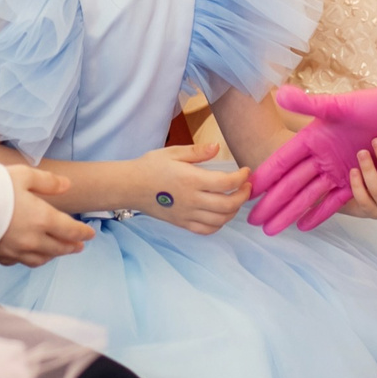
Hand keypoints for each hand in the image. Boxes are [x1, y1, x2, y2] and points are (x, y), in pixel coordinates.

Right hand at [0, 166, 93, 266]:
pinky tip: (30, 255)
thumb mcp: (24, 175)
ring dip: (53, 255)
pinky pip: (20, 262)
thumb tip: (67, 186)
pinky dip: (31, 259)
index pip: (70, 231)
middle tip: (78, 246)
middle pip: (58, 248)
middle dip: (71, 246)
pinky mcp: (0, 256)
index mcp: (43, 219)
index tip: (89, 234)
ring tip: (58, 252)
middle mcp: (33, 239)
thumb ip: (48, 182)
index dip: (82, 233)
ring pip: (41, 259)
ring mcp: (16, 251)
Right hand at [135, 140, 251, 234]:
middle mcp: (192, 200)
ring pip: (221, 220)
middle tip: (246, 186)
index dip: (241, 178)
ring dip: (234, 210)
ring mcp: (187, 214)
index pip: (226, 183)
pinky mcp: (182, 223)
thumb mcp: (173, 152)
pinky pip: (207, 230)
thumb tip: (217, 147)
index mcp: (191, 180)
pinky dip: (219, 224)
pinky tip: (221, 214)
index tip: (246, 171)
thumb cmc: (150, 166)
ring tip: (236, 198)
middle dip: (243, 195)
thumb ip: (197, 151)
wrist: (130, 187)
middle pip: (228, 204)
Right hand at [248, 76, 376, 234]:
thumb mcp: (342, 105)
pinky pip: (335, 201)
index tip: (247, 192)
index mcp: (313, 137)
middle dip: (272, 203)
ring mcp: (338, 170)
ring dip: (290, 212)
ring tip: (272, 230)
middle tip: (251, 221)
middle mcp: (321, 156)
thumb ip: (310, 105)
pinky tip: (304, 226)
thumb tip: (281, 95)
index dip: (265, 177)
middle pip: (290, 184)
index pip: (282, 161)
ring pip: (308, 196)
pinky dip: (319, 213)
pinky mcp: (357, 179)